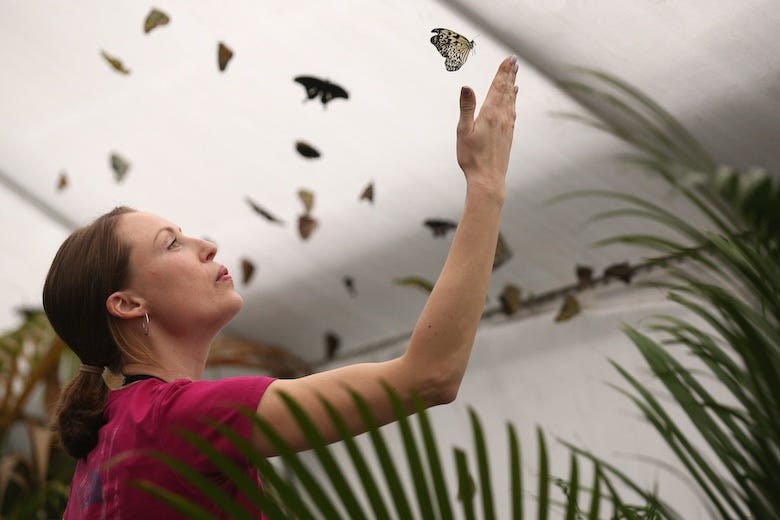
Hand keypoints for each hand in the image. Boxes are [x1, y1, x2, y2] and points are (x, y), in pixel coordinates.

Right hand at [456, 55, 518, 197]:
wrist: (488, 179)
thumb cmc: (472, 157)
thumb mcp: (464, 131)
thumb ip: (466, 108)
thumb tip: (466, 86)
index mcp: (490, 114)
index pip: (498, 87)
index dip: (503, 72)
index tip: (509, 58)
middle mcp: (502, 117)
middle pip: (507, 91)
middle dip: (509, 75)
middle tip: (514, 60)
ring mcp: (507, 126)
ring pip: (511, 100)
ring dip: (512, 86)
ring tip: (514, 75)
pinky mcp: (509, 135)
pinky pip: (512, 111)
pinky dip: (513, 101)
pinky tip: (514, 99)